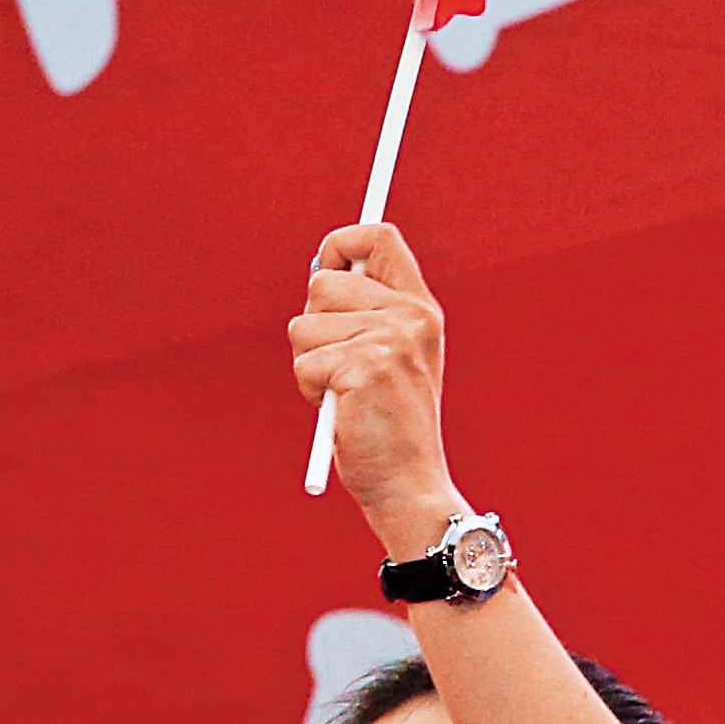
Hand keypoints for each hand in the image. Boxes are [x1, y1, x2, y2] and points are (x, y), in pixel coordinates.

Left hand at [291, 221, 460, 551]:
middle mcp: (409, 317)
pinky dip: (310, 391)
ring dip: (310, 364)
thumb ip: (365, 313)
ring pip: (304, 325)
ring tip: (345, 395)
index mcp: (420, 309)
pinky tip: (342, 412)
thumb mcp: (389, 358)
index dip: (341, 243)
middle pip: (323, 281)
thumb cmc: (389, 429)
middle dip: (314, 325)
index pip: (378, 236)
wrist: (409, 487)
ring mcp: (389, 340)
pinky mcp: (363, 368)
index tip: (326, 268)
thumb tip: (317, 271)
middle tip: (342, 367)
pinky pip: (305, 363)